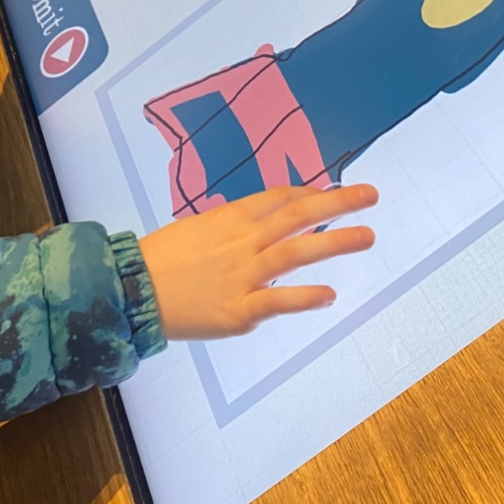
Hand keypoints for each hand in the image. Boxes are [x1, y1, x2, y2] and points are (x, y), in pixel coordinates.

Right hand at [139, 184, 377, 341]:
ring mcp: (241, 276)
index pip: (280, 198)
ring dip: (334, 242)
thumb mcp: (198, 228)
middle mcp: (241, 242)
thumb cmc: (163, 258)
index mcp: (230, 218)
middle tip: (371, 196)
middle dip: (337, 203)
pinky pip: (276, 302)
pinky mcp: (237, 312)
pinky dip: (304, 298)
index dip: (312, 193)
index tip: (334, 191)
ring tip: (367, 236)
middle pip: (296, 215)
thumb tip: (266, 224)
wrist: (131, 290)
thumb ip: (234, 227)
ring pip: (294, 253)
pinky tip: (329, 295)